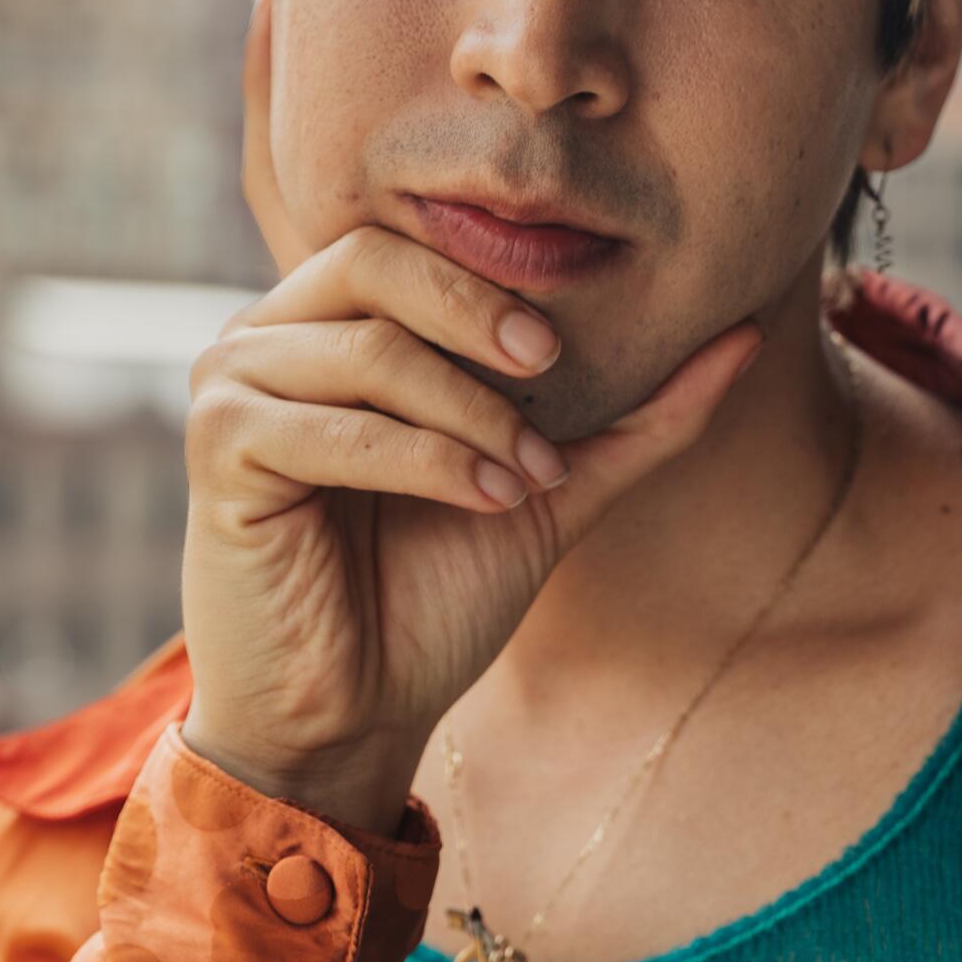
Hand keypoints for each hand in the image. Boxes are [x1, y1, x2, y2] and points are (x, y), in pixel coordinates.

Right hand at [178, 0, 761, 836]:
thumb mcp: (548, 491)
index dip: (488, 282)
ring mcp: (230, 391)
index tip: (562, 352)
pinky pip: (326, 427)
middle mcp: (268, 340)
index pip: (407, 245)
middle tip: (550, 371)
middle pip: (373, 263)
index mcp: (334, 329)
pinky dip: (423, 459)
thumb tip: (745, 337)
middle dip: (476, 313)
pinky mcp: (216, 456)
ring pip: (364, 350)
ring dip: (467, 411)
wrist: (351, 716)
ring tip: (527, 476)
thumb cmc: (432, 595)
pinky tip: (486, 500)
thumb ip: (637, 419)